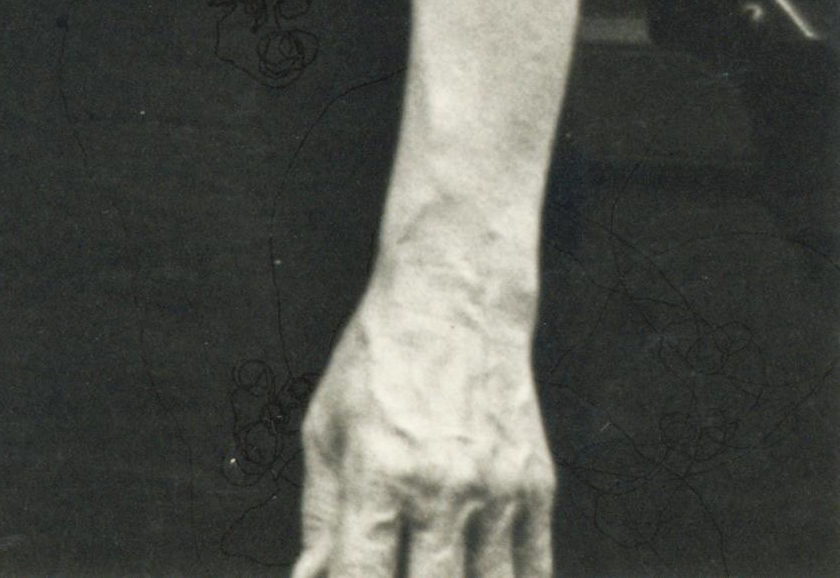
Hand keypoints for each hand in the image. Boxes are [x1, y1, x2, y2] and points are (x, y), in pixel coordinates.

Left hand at [295, 265, 551, 577]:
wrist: (453, 307)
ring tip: (434, 569)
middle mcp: (442, 488)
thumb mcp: (326, 428)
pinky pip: (535, 570)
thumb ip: (321, 513)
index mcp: (379, 472)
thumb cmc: (375, 367)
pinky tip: (482, 574)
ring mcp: (498, 492)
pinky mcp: (537, 489)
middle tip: (395, 571)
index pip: (365, 574)